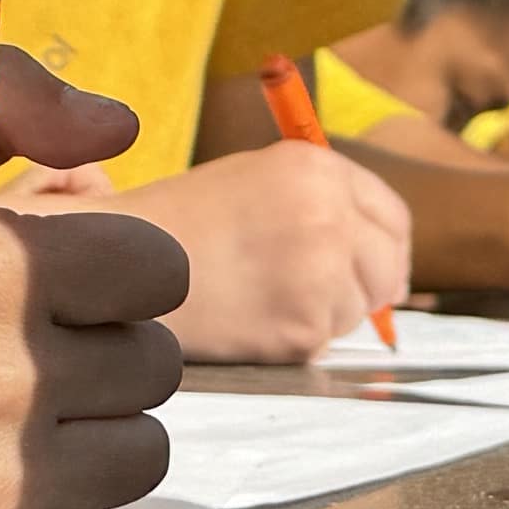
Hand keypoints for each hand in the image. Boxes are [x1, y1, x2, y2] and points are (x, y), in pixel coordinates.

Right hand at [120, 136, 418, 362]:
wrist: (117, 266)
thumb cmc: (177, 225)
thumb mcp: (253, 181)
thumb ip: (320, 202)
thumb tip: (385, 256)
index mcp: (315, 167)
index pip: (391, 216)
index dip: (388, 247)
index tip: (382, 271)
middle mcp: (327, 213)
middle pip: (387, 266)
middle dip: (366, 288)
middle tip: (323, 298)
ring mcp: (319, 271)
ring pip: (357, 308)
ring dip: (324, 314)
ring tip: (263, 299)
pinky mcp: (303, 325)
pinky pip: (323, 341)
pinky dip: (295, 341)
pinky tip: (251, 321)